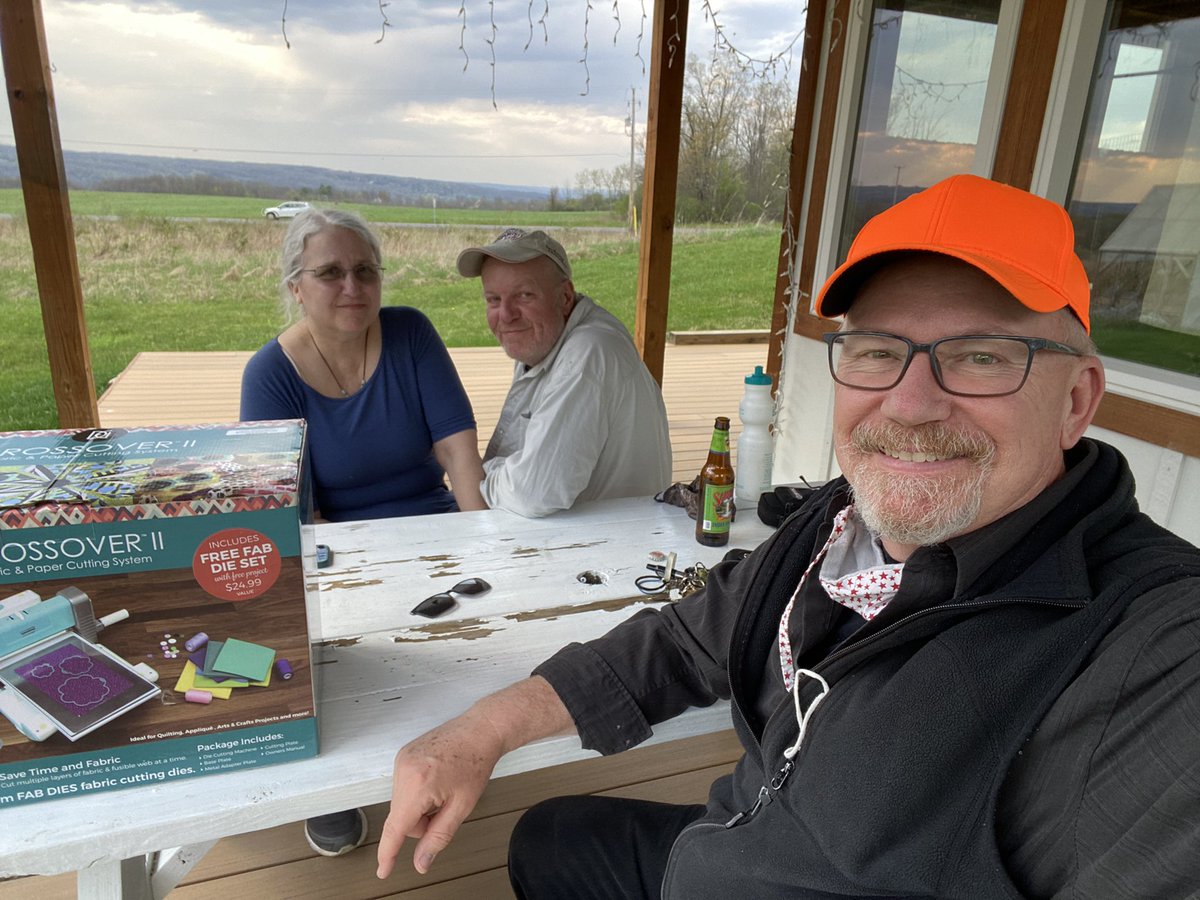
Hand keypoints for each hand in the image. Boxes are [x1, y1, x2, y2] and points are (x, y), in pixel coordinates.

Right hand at [375, 709, 504, 877]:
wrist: (479, 730)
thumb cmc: (475, 762)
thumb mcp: (462, 806)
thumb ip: (439, 837)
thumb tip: (421, 862)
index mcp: (418, 784)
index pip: (396, 828)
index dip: (388, 853)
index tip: (382, 870)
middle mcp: (404, 769)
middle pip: (401, 817)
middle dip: (421, 822)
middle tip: (445, 807)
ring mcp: (401, 760)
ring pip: (402, 804)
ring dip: (419, 806)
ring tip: (443, 788)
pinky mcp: (403, 755)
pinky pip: (403, 787)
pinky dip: (417, 792)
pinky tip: (436, 779)